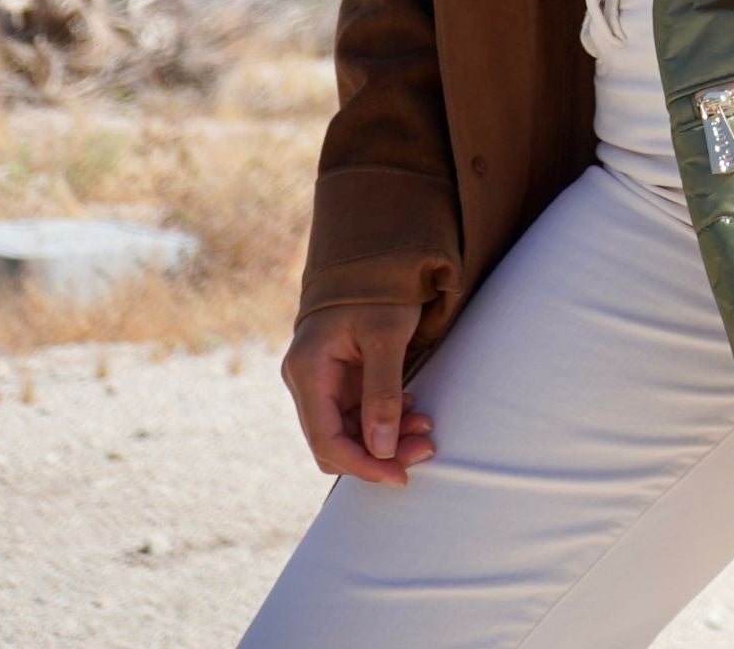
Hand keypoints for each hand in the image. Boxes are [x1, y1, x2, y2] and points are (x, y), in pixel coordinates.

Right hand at [281, 302, 435, 487]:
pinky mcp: (339, 379)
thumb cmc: (380, 289)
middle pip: (337, 441)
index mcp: (308, 370)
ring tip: (426, 430)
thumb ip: (382, 392)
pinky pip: (358, 414)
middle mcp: (307, 380)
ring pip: (350, 431)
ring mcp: (322, 381)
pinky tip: (413, 411)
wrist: (377, 255)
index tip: (399, 476)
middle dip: (380, 453)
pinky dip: (385, 419)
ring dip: (387, 438)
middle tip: (425, 449)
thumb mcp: (386, 335)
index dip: (362, 465)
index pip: (326, 440)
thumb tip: (382, 450)